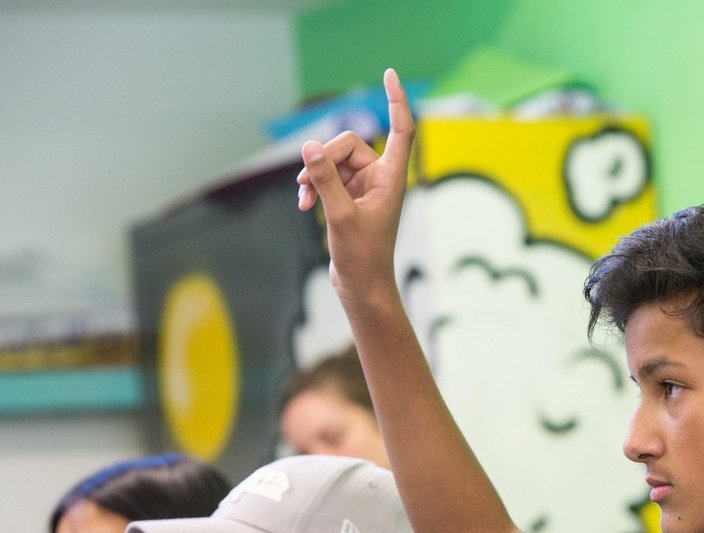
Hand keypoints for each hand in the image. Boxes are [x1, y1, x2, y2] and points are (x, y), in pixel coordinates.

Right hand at [297, 68, 414, 293]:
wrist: (362, 287)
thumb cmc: (362, 257)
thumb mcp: (340, 216)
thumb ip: (325, 179)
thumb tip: (310, 146)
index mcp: (391, 179)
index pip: (400, 129)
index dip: (397, 100)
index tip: (389, 74)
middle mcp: (380, 179)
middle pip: (349, 145)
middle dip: (324, 159)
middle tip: (306, 183)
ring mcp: (364, 189)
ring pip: (334, 162)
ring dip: (314, 175)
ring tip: (303, 199)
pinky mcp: (349, 200)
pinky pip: (328, 178)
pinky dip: (314, 187)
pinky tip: (304, 205)